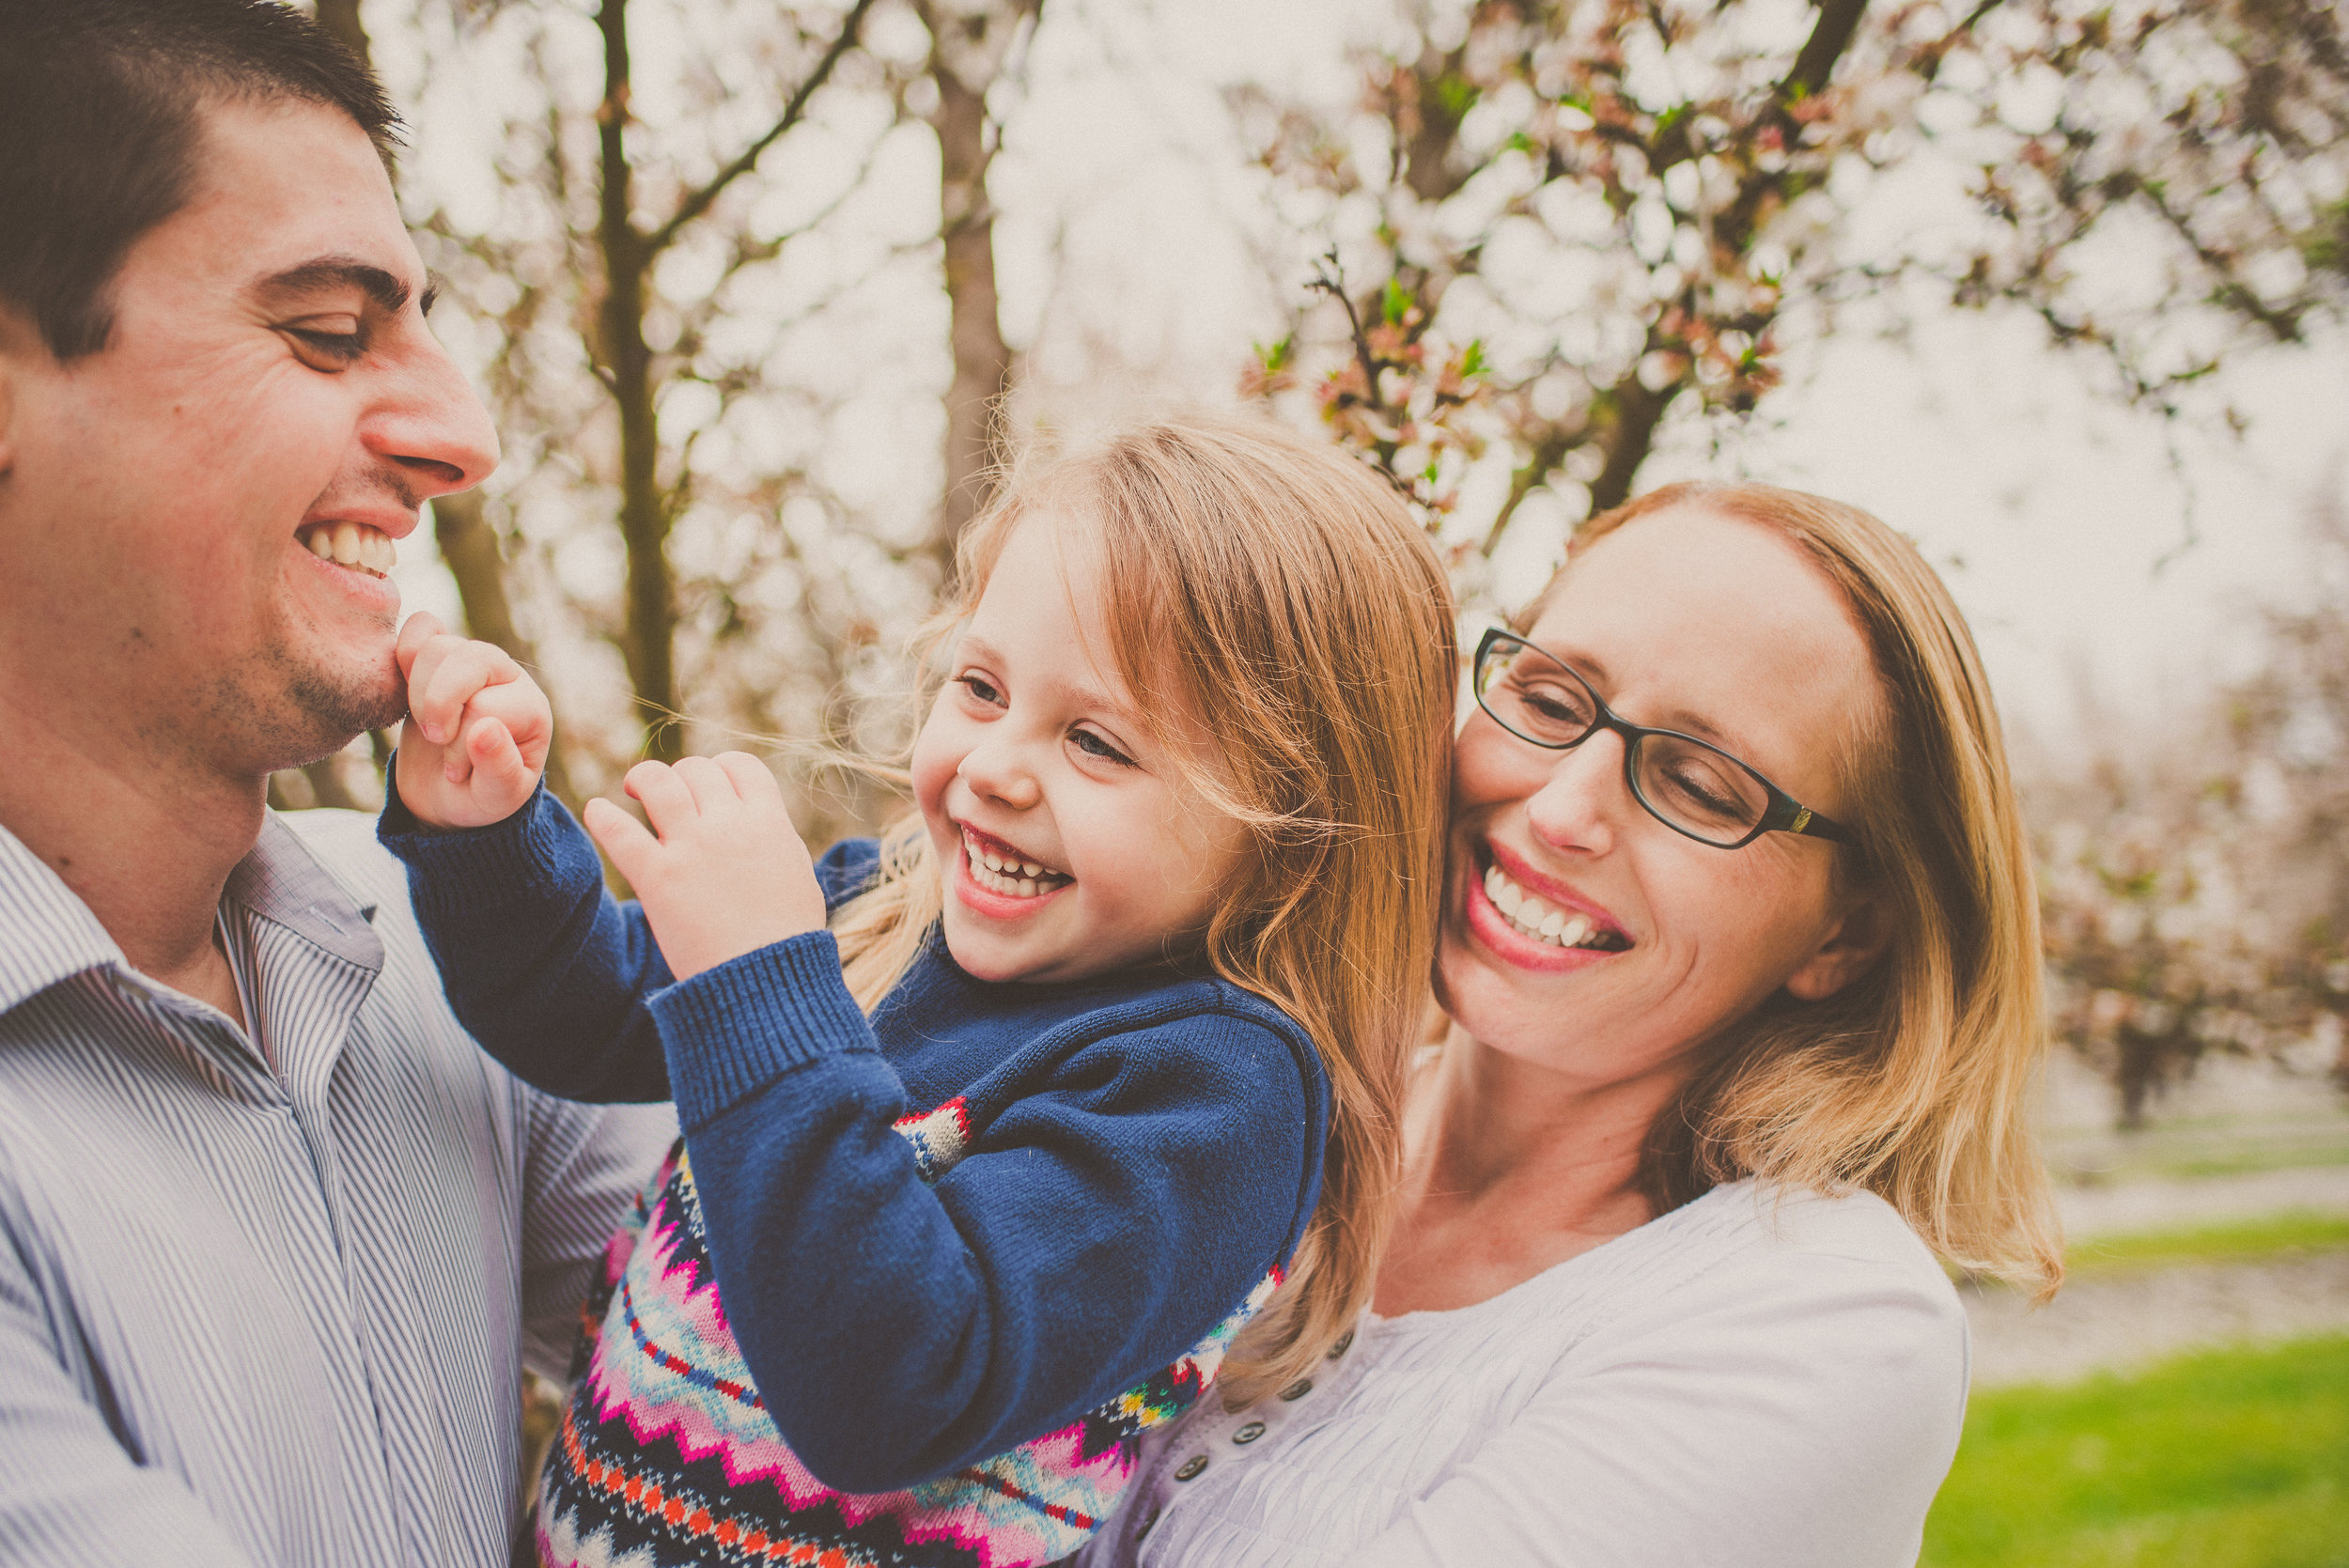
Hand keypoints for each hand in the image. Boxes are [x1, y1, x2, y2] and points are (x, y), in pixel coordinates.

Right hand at [393, 612, 552, 829]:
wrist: (448, 792)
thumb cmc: (479, 797)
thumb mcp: (496, 798)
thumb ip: (499, 768)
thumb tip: (485, 729)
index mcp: (530, 708)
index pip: (488, 708)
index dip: (461, 744)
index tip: (458, 773)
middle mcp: (507, 675)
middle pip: (471, 659)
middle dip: (439, 704)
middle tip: (436, 740)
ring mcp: (472, 660)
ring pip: (439, 646)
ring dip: (419, 691)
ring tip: (427, 725)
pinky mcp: (439, 656)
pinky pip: (420, 626)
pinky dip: (403, 652)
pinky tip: (405, 689)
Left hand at [583, 753, 828, 980]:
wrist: (766, 981)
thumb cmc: (786, 937)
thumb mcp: (797, 873)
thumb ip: (774, 839)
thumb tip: (759, 822)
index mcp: (769, 823)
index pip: (740, 765)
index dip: (721, 768)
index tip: (710, 784)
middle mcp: (730, 826)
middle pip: (696, 769)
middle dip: (682, 776)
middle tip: (669, 793)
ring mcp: (692, 849)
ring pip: (658, 783)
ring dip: (643, 779)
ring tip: (633, 789)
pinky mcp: (658, 878)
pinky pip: (621, 833)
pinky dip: (603, 818)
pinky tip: (596, 812)